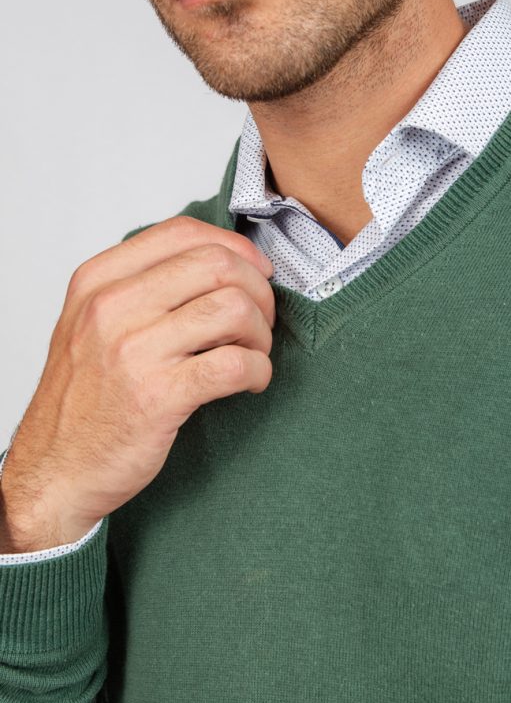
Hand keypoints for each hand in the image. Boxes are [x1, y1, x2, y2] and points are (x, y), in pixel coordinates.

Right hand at [0, 216, 275, 548]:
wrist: (56, 469)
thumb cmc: (83, 402)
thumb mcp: (92, 325)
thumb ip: (142, 288)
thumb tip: (219, 264)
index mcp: (98, 281)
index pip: (183, 233)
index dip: (236, 247)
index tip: (256, 271)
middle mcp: (112, 308)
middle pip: (217, 264)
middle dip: (258, 291)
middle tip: (262, 320)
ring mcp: (134, 351)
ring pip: (233, 309)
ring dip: (261, 333)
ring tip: (254, 354)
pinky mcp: (159, 397)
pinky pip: (235, 364)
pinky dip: (259, 371)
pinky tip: (251, 382)